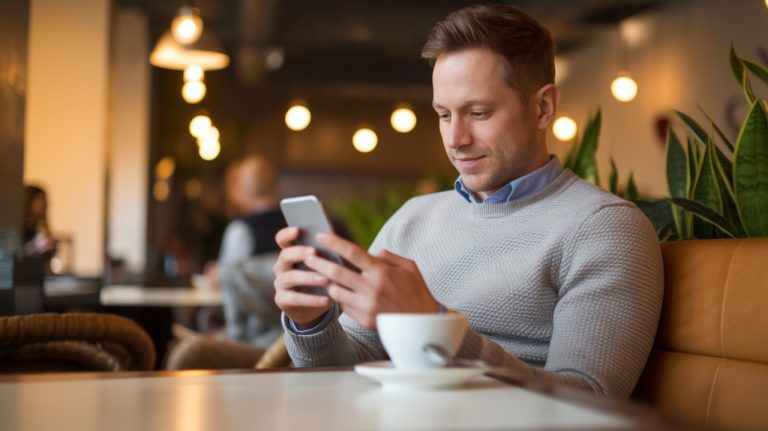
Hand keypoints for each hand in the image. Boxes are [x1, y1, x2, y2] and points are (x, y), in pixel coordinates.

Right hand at [272, 227, 333, 327]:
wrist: (315, 307)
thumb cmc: (322, 278)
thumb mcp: (325, 265)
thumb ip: (327, 254)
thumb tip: (341, 244)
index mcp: (291, 253)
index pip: (281, 239)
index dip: (287, 234)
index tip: (298, 229)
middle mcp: (281, 266)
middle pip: (285, 256)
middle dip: (299, 252)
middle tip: (315, 252)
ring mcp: (280, 283)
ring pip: (291, 277)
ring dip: (309, 277)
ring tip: (326, 279)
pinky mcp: (282, 300)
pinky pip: (295, 298)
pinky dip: (312, 299)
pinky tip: (327, 300)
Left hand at [304, 232, 439, 329]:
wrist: (423, 323)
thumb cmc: (417, 292)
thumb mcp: (409, 267)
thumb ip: (388, 256)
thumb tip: (370, 252)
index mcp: (382, 272)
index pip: (352, 253)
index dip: (334, 243)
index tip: (321, 236)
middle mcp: (372, 289)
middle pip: (336, 272)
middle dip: (318, 262)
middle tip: (307, 256)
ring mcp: (367, 306)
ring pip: (335, 291)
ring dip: (325, 282)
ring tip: (317, 274)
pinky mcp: (364, 320)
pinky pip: (343, 307)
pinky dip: (338, 298)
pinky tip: (333, 292)